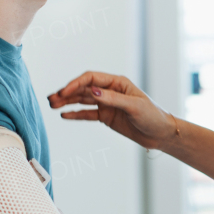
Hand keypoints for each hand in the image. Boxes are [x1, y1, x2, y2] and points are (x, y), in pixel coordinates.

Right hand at [47, 71, 177, 149]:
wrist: (161, 134)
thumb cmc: (152, 116)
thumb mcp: (134, 106)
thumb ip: (113, 99)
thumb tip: (93, 91)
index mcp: (118, 83)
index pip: (91, 79)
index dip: (76, 83)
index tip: (64, 92)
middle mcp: (110, 91)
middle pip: (83, 89)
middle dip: (67, 93)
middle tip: (51, 99)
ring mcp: (107, 104)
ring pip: (82, 101)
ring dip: (67, 102)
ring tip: (52, 105)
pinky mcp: (106, 117)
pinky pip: (87, 114)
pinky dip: (75, 114)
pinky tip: (64, 115)